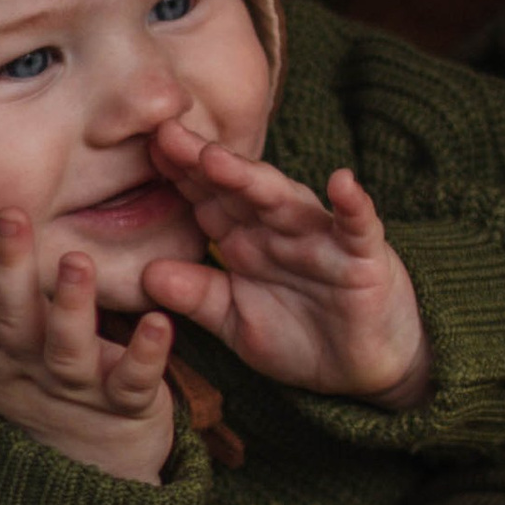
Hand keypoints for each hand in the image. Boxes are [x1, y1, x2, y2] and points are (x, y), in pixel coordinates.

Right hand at [0, 210, 177, 479]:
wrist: (92, 478)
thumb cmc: (52, 389)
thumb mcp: (13, 350)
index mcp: (4, 354)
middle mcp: (34, 370)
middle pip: (15, 321)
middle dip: (12, 269)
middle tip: (12, 215)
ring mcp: (78, 391)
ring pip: (68, 351)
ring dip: (70, 306)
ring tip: (76, 261)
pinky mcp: (126, 407)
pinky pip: (133, 382)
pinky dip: (146, 355)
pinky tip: (160, 323)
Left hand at [138, 125, 431, 406]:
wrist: (362, 369)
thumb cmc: (300, 337)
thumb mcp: (236, 322)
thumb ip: (197, 296)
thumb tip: (144, 274)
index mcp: (245, 239)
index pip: (206, 199)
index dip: (176, 176)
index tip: (140, 151)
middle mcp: (278, 228)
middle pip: (237, 188)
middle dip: (202, 162)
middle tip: (166, 134)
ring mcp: (321, 238)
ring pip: (284, 200)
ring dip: (254, 178)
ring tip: (218, 158)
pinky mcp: (363, 255)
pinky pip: (359, 225)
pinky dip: (353, 204)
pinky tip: (343, 183)